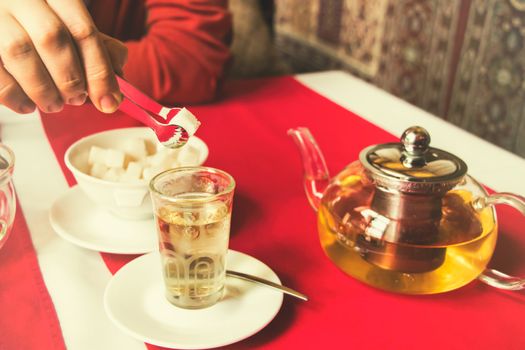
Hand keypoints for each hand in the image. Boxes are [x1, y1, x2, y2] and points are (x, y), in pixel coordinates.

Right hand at [0, 0, 126, 113]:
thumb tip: (118, 78)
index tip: (110, 101)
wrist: (2, 15)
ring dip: (43, 89)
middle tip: (77, 99)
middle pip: (52, 38)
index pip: (84, 31)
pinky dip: (14, 95)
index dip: (100, 72)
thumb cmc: (40, 27)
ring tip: (54, 104)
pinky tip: (27, 105)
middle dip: (71, 79)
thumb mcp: (73, 28)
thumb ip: (98, 49)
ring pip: (19, 52)